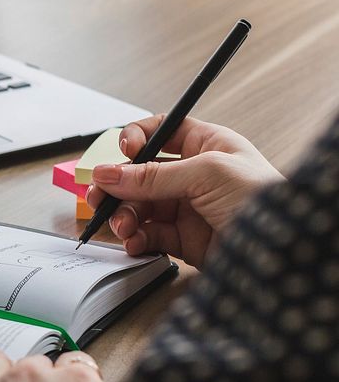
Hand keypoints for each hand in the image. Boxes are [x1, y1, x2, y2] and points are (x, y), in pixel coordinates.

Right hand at [86, 115, 282, 267]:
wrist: (281, 250)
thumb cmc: (263, 198)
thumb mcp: (206, 173)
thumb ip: (153, 176)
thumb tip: (110, 173)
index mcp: (206, 146)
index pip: (161, 132)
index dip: (137, 138)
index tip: (123, 151)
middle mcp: (194, 175)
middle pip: (140, 175)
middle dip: (118, 186)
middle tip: (99, 197)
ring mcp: (187, 208)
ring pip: (140, 207)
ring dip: (125, 216)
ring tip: (124, 226)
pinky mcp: (183, 240)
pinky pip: (149, 236)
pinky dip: (137, 240)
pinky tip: (135, 242)